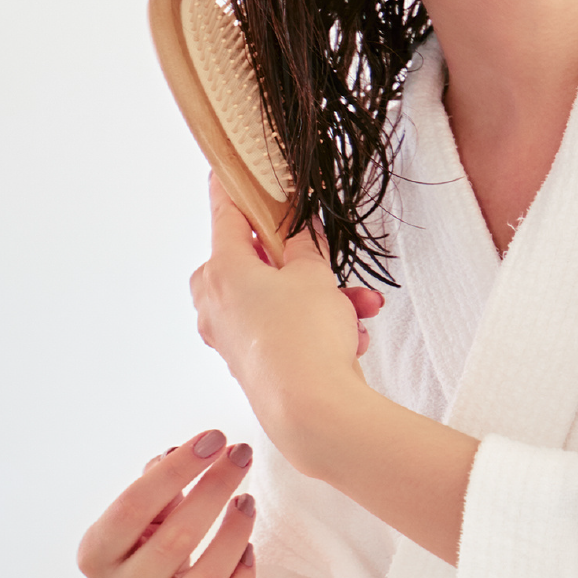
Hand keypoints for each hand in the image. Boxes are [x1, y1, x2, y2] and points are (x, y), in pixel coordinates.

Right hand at [77, 431, 282, 577]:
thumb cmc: (160, 553)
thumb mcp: (150, 520)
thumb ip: (159, 487)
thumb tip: (172, 452)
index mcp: (96, 555)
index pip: (132, 507)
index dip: (175, 470)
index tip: (215, 437)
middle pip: (173, 539)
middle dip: (214, 490)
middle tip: (243, 456)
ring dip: (233, 534)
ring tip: (248, 502)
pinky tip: (250, 550)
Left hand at [191, 179, 378, 456]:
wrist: (311, 411)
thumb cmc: (303, 338)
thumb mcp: (313, 273)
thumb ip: (303, 242)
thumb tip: (297, 227)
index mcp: (221, 269)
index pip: (224, 211)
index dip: (233, 185)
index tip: (230, 166)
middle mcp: (215, 301)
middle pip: (258, 260)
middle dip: (304, 260)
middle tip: (329, 259)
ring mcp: (229, 334)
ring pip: (279, 297)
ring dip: (324, 297)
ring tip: (362, 306)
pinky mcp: (250, 360)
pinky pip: (285, 328)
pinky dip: (317, 326)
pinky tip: (352, 334)